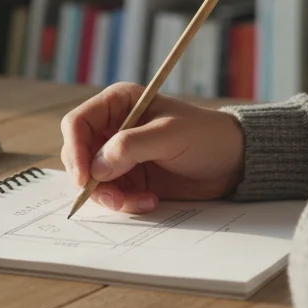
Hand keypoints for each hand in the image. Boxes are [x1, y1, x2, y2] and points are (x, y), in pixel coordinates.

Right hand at [60, 82, 244, 213]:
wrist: (232, 162)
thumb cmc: (206, 136)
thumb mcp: (170, 135)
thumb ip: (131, 146)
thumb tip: (96, 168)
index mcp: (118, 104)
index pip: (77, 123)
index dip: (75, 150)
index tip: (85, 178)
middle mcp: (113, 128)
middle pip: (78, 155)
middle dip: (92, 180)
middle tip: (115, 197)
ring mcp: (119, 156)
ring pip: (92, 180)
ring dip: (111, 196)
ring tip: (142, 201)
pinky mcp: (129, 179)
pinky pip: (111, 195)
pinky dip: (125, 203)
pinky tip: (151, 201)